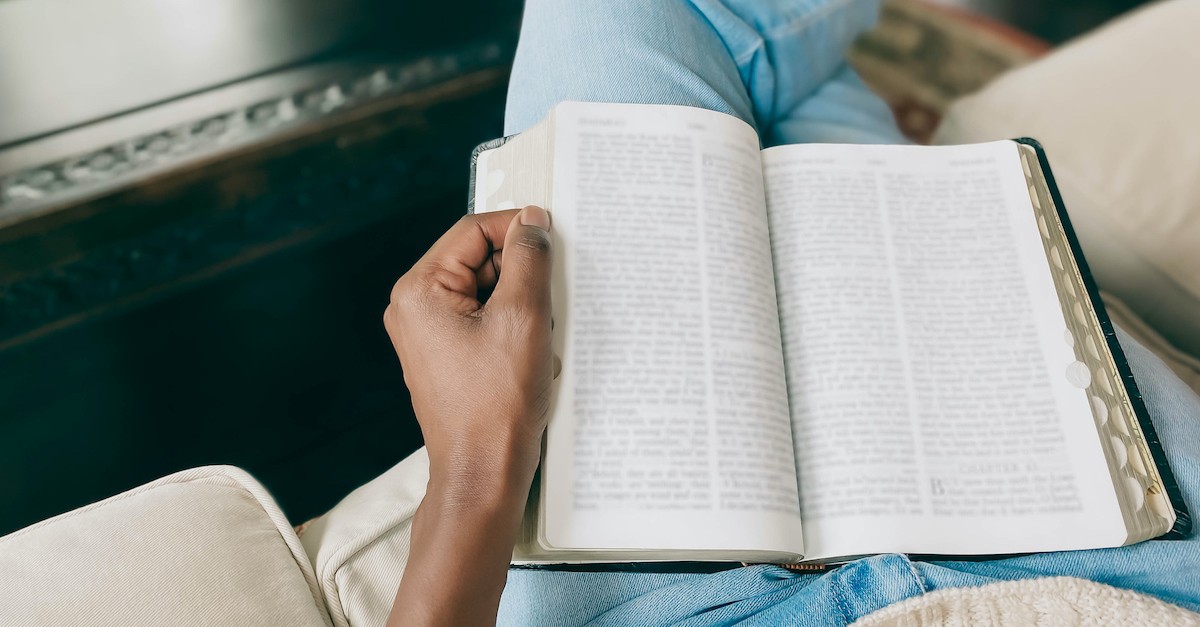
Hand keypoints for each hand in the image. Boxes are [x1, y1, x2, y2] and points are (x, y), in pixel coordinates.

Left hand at [385, 205, 554, 498]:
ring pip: (487, 290)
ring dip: (522, 304)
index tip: (553, 238)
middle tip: (547, 302)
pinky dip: (514, 327)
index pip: (473, 230)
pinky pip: (485, 319)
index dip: (517, 228)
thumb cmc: (496, 405)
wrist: (484, 471)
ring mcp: (429, 333)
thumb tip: (532, 222)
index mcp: (420, 291)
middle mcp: (415, 307)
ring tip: (534, 339)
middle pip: (479, 258)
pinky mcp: (447, 355)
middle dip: (520, 275)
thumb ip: (529, 258)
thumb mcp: (522, 317)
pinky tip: (529, 355)